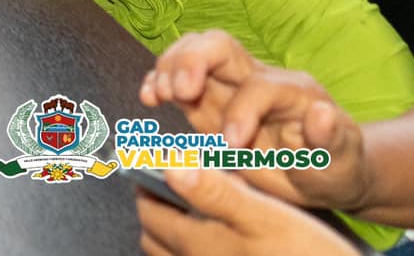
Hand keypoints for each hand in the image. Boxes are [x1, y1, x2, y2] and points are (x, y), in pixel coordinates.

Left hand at [136, 167, 353, 255]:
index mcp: (199, 246)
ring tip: (192, 215)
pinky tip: (219, 243)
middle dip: (155, 213)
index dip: (146, 186)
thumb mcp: (267, 216)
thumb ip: (216, 192)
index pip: (150, 212)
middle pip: (156, 240)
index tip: (149, 167)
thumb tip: (170, 167)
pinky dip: (191, 254)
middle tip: (169, 189)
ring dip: (172, 237)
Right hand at [139, 30, 370, 211]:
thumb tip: (322, 113)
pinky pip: (178, 75)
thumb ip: (331, 141)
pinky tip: (149, 97)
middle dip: (191, 62)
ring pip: (193, 51)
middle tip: (178, 93)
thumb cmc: (333, 168)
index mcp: (292, 91)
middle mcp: (257, 78)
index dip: (240, 111)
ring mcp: (229, 85)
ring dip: (170, 67)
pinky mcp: (208, 98)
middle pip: (218, 46)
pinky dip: (158, 80)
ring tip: (158, 95)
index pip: (258, 86)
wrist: (321, 171)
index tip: (232, 146)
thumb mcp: (340, 163)